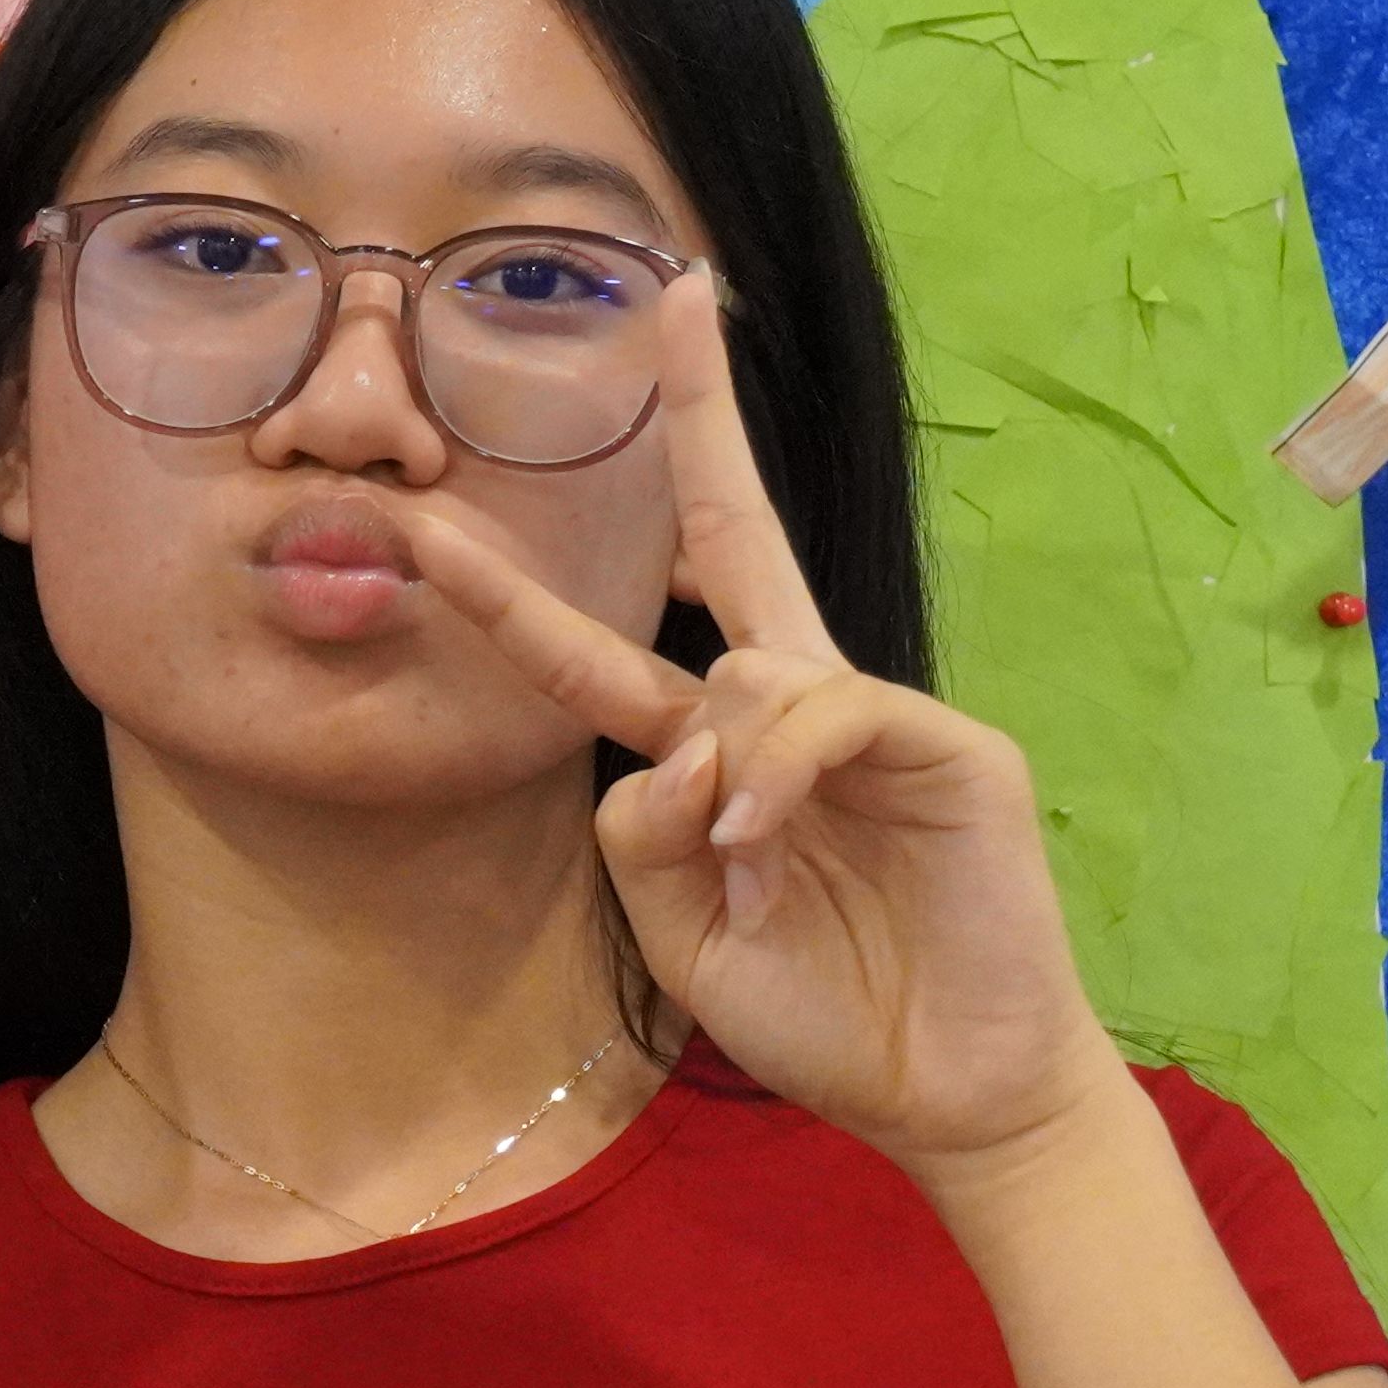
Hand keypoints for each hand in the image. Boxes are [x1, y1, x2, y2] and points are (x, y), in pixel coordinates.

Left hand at [396, 271, 1119, 1188]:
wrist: (950, 1092)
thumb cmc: (822, 1011)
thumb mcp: (682, 929)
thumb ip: (645, 837)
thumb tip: (674, 750)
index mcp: (721, 752)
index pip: (616, 642)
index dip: (522, 594)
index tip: (435, 526)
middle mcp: (794, 708)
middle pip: (734, 534)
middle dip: (704, 416)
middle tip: (684, 296)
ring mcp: (877, 718)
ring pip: (744, 669)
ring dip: (716, 768)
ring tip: (746, 864)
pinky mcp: (953, 746)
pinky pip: (828, 712)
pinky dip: (779, 769)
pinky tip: (769, 833)